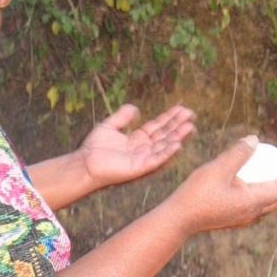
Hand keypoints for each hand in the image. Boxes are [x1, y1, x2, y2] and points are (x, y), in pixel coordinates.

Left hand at [78, 103, 195, 188]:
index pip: (158, 126)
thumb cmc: (94, 147)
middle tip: (191, 114)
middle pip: (165, 134)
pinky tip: (178, 144)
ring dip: (177, 136)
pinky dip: (167, 152)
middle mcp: (143, 148)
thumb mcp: (109, 125)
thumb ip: (123, 116)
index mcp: (137, 139)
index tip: (182, 108)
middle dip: (178, 124)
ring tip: (190, 126)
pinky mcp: (140, 167)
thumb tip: (137, 109)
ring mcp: (143, 158)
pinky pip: (157, 159)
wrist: (85, 163)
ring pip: (164, 146)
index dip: (170, 117)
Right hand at [170, 135, 276, 235]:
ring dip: (273, 188)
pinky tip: (248, 184)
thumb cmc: (197, 193)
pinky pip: (255, 207)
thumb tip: (255, 139)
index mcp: (253, 202)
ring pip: (267, 204)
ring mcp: (242, 220)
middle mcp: (252, 214)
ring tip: (268, 171)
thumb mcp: (218, 168)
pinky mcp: (233, 220)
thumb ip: (238, 153)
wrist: (179, 219)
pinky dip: (260, 194)